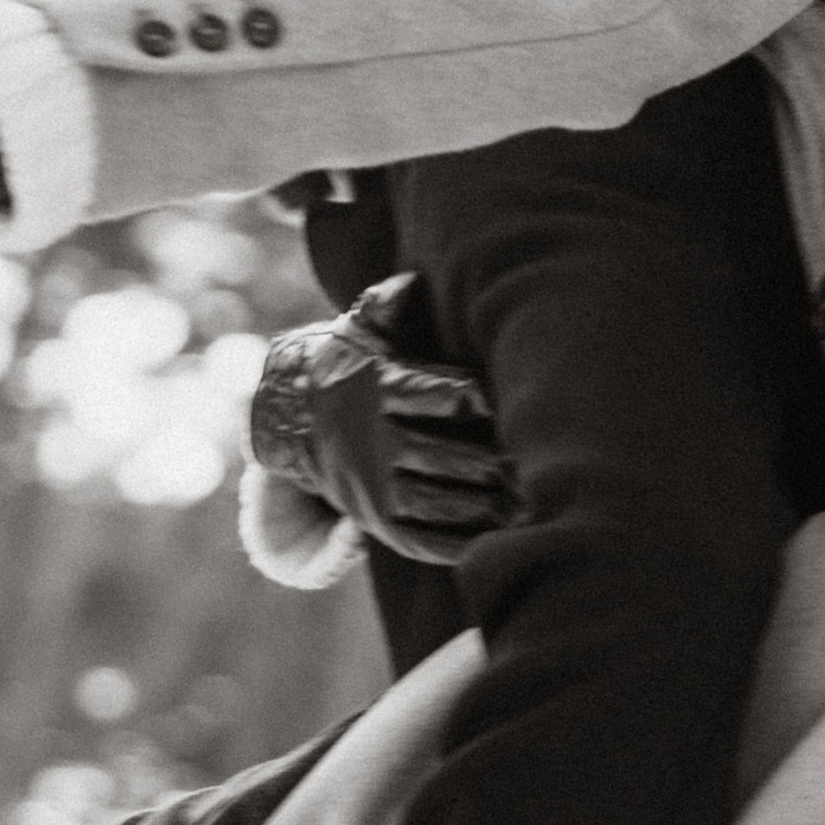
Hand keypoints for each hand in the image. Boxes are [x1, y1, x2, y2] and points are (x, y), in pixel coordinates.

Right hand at [248, 275, 510, 565]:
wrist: (294, 423)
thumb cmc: (347, 369)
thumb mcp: (358, 334)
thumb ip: (384, 308)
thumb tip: (410, 282)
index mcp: (380, 393)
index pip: (436, 395)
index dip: (473, 398)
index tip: (504, 400)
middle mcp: (375, 444)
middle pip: (442, 455)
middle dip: (489, 462)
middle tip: (530, 462)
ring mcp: (376, 489)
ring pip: (437, 502)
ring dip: (483, 505)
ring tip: (525, 501)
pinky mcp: (380, 524)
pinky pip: (425, 540)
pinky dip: (461, 542)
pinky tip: (495, 535)